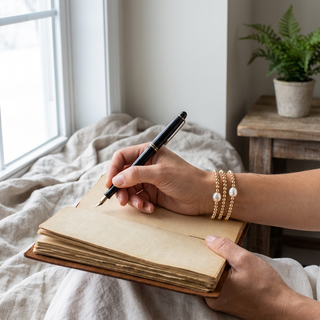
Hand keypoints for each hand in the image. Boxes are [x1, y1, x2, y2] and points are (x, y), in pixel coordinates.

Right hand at [105, 143, 213, 214]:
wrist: (203, 195)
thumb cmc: (186, 178)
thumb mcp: (160, 173)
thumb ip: (136, 175)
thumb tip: (115, 180)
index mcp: (148, 153)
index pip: (122, 157)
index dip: (113, 169)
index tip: (110, 183)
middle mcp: (145, 165)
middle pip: (122, 175)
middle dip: (121, 189)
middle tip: (123, 200)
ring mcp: (148, 180)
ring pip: (128, 189)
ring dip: (132, 199)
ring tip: (141, 205)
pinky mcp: (151, 194)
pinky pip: (138, 199)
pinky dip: (140, 205)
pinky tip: (150, 208)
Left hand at [205, 236, 319, 319]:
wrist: (283, 307)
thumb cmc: (266, 286)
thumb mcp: (245, 260)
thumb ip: (225, 247)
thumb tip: (209, 239)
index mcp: (213, 290)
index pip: (198, 267)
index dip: (200, 252)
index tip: (199, 241)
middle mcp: (212, 298)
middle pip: (203, 271)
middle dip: (208, 257)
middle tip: (210, 243)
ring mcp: (219, 301)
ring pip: (212, 276)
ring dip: (216, 265)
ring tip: (221, 252)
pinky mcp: (227, 301)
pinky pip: (219, 282)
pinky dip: (223, 272)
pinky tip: (229, 264)